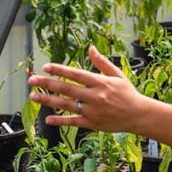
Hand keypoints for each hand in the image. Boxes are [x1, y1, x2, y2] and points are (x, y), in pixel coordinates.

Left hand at [27, 46, 144, 132]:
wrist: (139, 115)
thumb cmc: (128, 93)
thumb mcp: (117, 74)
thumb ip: (102, 62)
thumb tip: (91, 48)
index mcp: (100, 82)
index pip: (76, 74)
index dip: (60, 70)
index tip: (46, 66)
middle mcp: (94, 96)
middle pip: (67, 89)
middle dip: (47, 84)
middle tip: (32, 80)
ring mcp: (92, 111)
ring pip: (66, 105)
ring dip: (48, 101)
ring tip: (33, 97)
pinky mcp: (92, 123)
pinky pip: (73, 122)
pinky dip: (60, 121)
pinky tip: (48, 120)